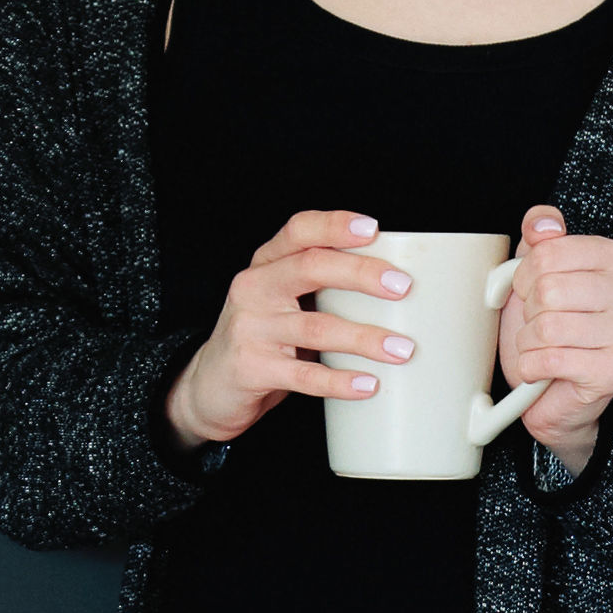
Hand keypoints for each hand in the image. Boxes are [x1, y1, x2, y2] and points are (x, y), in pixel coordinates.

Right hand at [164, 211, 417, 450]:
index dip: (336, 225)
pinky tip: (367, 384)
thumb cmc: (262, 339)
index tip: (374, 229)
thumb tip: (393, 284)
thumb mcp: (280, 301)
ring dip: (364, 338)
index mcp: (266, 265)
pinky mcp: (251, 368)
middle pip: (311, 267)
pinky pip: (304, 374)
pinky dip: (340, 381)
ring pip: (316, 327)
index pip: (299, 230)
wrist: (209, 387)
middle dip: (362, 274)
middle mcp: (254, 288)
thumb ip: (318, 286)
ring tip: (401, 349)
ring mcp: (250, 328)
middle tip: (402, 287)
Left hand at [499, 209, 612, 470]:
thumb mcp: (536, 275)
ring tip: (541, 348)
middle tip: (537, 325)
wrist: (552, 391)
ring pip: (548, 326)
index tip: (529, 291)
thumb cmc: (549, 331)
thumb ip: (538, 239)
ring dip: (529, 343)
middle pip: (549, 288)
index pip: (550, 251)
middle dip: (528, 312)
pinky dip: (531, 368)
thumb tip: (543, 224)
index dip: (524, 275)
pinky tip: (540, 369)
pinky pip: (551, 360)